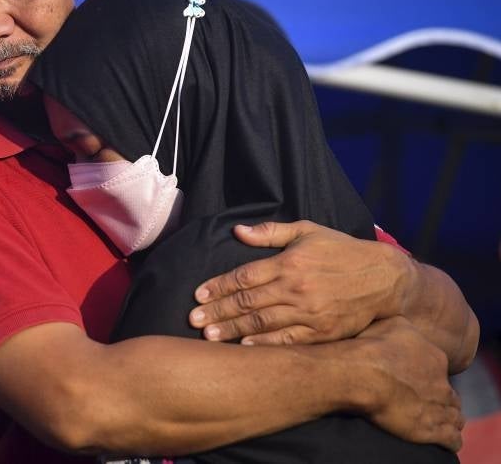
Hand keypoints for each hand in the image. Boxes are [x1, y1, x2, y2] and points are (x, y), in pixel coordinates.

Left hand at [188, 220, 412, 344]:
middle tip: (193, 320)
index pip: (244, 276)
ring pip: (263, 324)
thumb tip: (237, 230)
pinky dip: (265, 345)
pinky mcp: (323, 332)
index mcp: (289, 263)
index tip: (198, 295)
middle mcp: (296, 288)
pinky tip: (244, 348)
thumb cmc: (342, 251)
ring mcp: (309, 313)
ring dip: (234, 330)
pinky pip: (288, 341)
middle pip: (248, 302)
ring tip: (209, 337)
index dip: (219, 286)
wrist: (385, 279)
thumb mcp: (308, 231)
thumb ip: (271, 232)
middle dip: (218, 311)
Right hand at [355, 317, 463, 450]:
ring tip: (439, 423)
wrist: (361, 374)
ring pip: (455, 417)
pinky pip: (452, 439)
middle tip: (426, 403)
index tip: (417, 380)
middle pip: (450, 395)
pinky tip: (446, 441)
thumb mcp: (390, 323)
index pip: (441, 370)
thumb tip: (407, 329)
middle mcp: (442, 383)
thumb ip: (407, 328)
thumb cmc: (369, 347)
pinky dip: (451, 440)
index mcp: (435, 358)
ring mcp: (439, 407)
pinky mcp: (432, 430)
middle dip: (442, 399)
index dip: (430, 376)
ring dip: (449, 420)